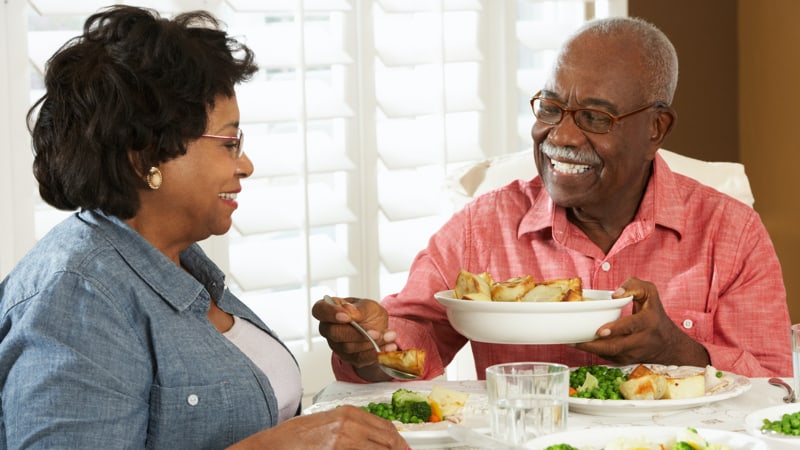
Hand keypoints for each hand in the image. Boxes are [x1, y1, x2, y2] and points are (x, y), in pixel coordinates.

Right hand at [228, 405, 408, 448]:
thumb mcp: (328, 424)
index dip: (398, 441)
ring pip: (379, 449)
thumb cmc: (296, 436)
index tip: (404, 448)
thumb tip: (373, 439)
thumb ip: (352, 428)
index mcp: (349, 413)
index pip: (385, 426)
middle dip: (398, 449)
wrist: (275, 445)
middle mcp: (349, 423)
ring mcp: (344, 439)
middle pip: (387, 439)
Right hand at [312, 296, 397, 368]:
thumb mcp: (368, 305)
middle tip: (376, 332)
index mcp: (328, 310)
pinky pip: (359, 359)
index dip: (330, 314)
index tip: (346, 317)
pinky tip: (388, 347)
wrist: (378, 328)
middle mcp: (328, 329)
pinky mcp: (348, 358)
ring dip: (371, 343)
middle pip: (334, 333)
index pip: (320, 310)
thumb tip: (350, 313)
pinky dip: (376, 353)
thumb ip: (359, 309)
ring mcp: (336, 345)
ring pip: (348, 347)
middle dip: (357, 333)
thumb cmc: (368, 313)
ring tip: (390, 336)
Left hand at [574, 278, 709, 366]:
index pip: (631, 326)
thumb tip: (615, 294)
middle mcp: (641, 340)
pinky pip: (607, 358)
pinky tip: (581, 345)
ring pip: (608, 355)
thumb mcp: (650, 294)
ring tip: (571, 342)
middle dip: (593, 345)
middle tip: (574, 340)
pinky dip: (593, 352)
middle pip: (615, 347)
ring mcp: (633, 354)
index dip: (615, 329)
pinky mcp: (626, 361)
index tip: (600, 331)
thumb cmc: (655, 315)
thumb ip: (634, 286)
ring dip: (589, 350)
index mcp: (647, 322)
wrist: (668, 344)